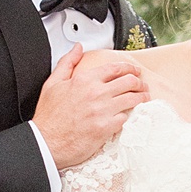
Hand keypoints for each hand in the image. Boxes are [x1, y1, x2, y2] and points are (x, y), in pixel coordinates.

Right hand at [34, 45, 148, 171]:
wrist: (46, 142)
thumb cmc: (48, 117)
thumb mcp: (53, 83)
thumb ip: (67, 63)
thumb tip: (77, 49)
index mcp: (84, 80)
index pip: (115, 68)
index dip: (129, 68)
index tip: (134, 71)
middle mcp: (96, 93)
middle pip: (129, 82)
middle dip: (139, 82)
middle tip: (142, 85)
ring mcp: (102, 111)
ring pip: (132, 99)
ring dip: (141, 98)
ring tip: (144, 98)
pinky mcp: (106, 128)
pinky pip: (126, 118)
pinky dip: (129, 116)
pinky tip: (130, 115)